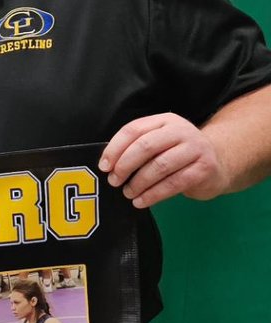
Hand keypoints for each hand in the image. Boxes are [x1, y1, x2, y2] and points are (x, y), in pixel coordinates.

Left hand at [98, 114, 224, 207]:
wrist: (217, 162)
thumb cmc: (177, 155)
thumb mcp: (158, 144)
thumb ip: (136, 148)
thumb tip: (108, 165)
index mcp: (164, 121)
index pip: (133, 130)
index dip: (115, 149)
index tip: (104, 166)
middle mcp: (181, 131)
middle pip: (145, 146)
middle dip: (125, 166)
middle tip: (114, 181)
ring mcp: (195, 148)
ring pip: (160, 166)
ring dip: (138, 183)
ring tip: (128, 193)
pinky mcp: (204, 168)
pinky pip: (174, 183)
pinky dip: (153, 195)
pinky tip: (142, 201)